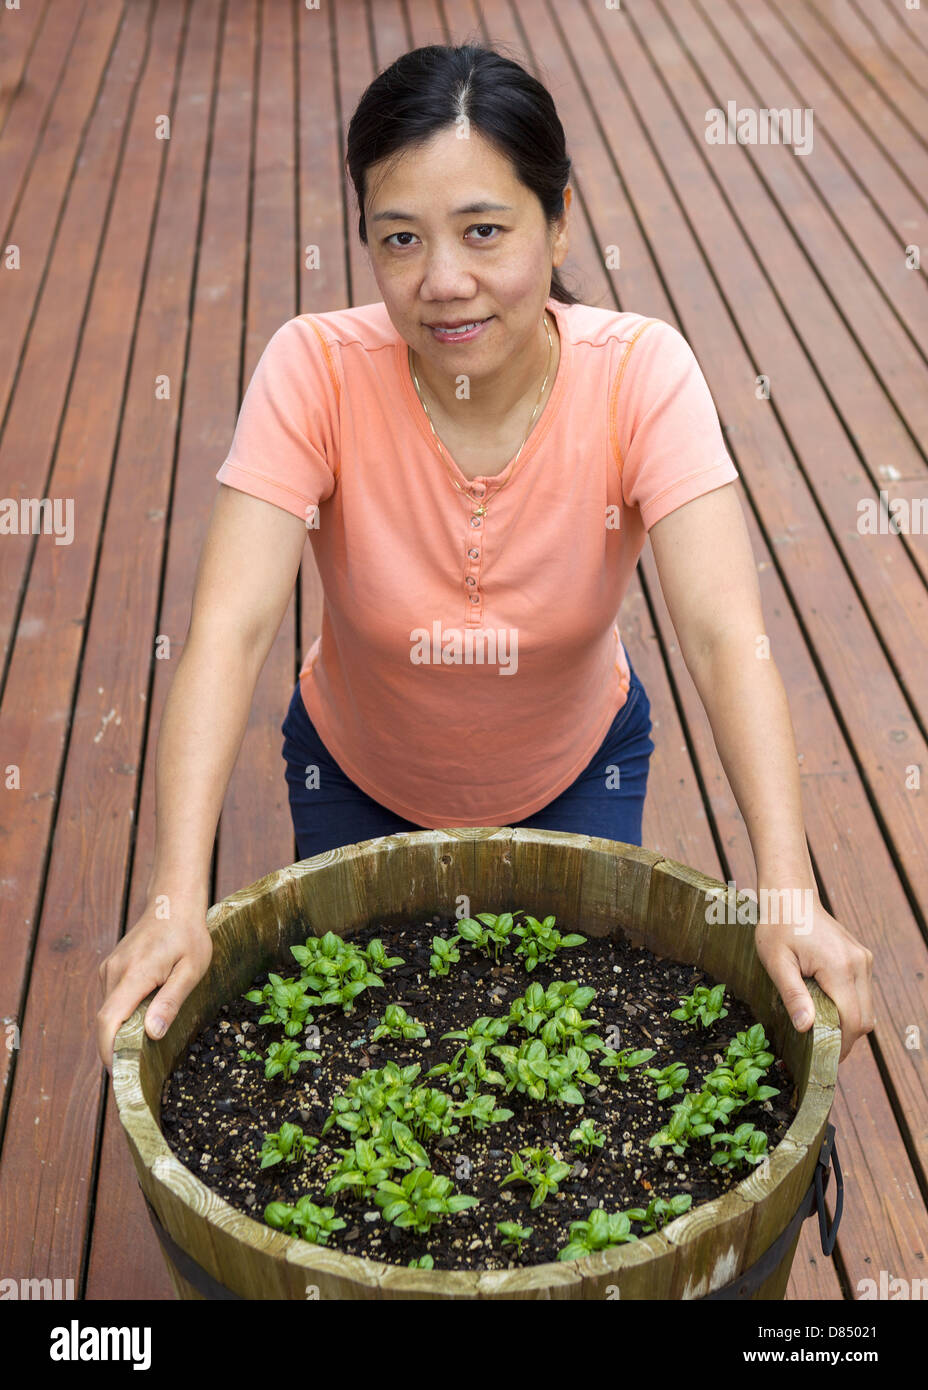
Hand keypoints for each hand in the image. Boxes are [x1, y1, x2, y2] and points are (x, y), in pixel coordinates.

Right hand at [97, 891, 212, 1075]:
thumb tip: (151, 1034)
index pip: (109, 1021)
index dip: (108, 1051)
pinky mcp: (112, 968)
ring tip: (147, 1042)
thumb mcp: (191, 969)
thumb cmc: (189, 935)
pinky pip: (113, 999)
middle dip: (117, 1047)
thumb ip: (170, 1001)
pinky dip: (124, 1014)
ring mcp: (110, 969)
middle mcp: (114, 972)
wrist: (174, 902)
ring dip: (122, 1029)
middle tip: (140, 1069)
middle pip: (106, 1021)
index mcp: (135, 974)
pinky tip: (145, 1017)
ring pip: (109, 1011)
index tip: (120, 1073)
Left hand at [754, 901, 873, 1062]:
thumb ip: (792, 995)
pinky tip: (824, 1006)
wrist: (790, 897)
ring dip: (847, 1023)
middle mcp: (859, 964)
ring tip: (819, 1027)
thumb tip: (805, 1027)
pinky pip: (862, 994)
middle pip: (864, 1019)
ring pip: (867, 1009)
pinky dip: (848, 1007)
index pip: (852, 1021)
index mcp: (839, 967)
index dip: (840, 1045)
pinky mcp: (861, 958)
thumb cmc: (778, 927)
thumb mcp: (776, 962)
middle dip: (844, 1039)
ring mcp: (863, 960)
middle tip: (818, 1048)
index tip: (821, 1058)